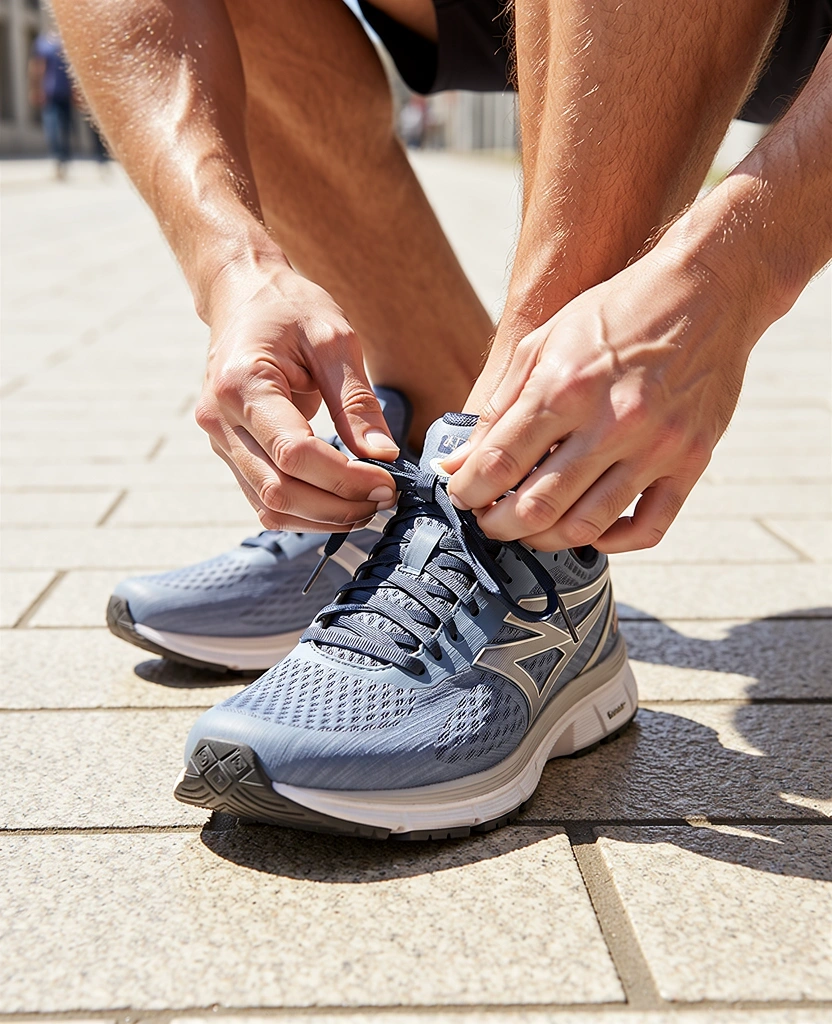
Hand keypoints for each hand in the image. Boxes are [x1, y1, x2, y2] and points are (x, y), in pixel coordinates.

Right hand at [195, 260, 399, 532]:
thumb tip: (384, 457)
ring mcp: (220, 439)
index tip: (388, 481)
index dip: (345, 478)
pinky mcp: (229, 451)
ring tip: (367, 506)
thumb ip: (357, 402)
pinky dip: (304, 512)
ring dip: (322, 518)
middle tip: (385, 499)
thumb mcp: (333, 339)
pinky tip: (340, 502)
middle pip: (278, 490)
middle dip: (337, 505)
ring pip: (268, 506)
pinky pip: (263, 500)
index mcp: (243, 384)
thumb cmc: (288, 307)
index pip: (294, 453)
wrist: (241, 294)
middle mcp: (220, 419)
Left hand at [443, 242, 767, 552]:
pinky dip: (610, 542)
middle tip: (487, 519)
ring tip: (528, 527)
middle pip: (536, 507)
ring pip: (585, 526)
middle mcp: (611, 422)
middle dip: (497, 524)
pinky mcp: (691, 460)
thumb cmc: (617, 310)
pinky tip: (587, 531)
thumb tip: (460, 462)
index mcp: (565, 387)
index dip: (468, 491)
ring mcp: (656, 446)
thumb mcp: (543, 341)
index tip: (459, 495)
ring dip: (543, 539)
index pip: (498, 464)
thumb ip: (499, 406)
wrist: (707, 288)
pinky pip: (648, 528)